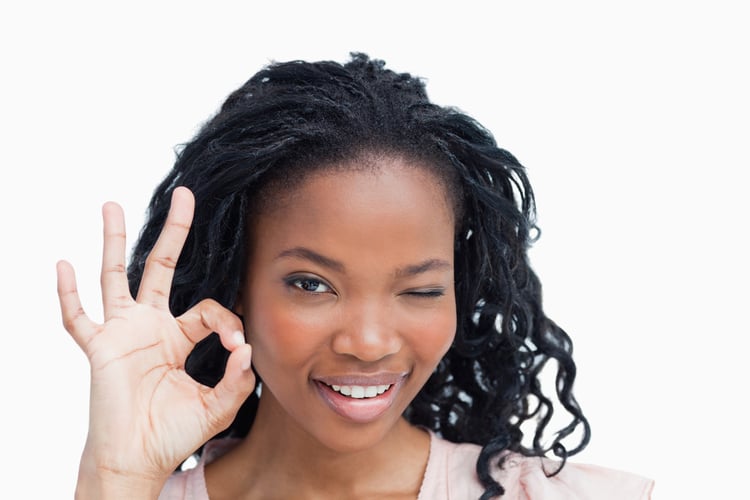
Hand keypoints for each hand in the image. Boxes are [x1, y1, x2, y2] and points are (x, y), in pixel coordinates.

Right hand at [57, 187, 254, 493]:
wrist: (138, 461)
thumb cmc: (173, 433)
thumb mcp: (217, 406)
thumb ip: (237, 379)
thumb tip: (247, 347)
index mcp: (179, 336)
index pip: (208, 308)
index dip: (227, 319)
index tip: (237, 343)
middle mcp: (150, 327)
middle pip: (162, 267)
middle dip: (175, 233)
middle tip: (186, 195)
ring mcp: (122, 334)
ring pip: (116, 277)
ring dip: (115, 242)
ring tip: (112, 205)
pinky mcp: (100, 350)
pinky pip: (78, 319)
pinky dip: (68, 295)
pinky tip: (63, 265)